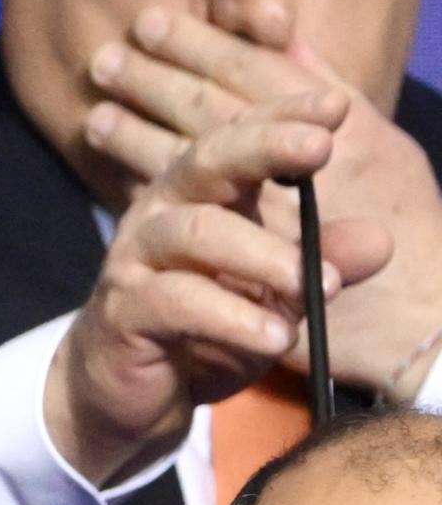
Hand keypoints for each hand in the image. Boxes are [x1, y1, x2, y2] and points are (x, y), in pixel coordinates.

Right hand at [48, 89, 380, 487]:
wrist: (130, 397)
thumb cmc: (205, 332)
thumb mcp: (277, 296)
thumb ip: (321, 264)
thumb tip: (380, 241)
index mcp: (203, 196)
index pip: (241, 139)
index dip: (283, 116)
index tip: (335, 107)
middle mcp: (163, 214)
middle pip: (206, 161)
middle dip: (263, 146)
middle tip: (318, 146)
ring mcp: (135, 260)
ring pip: (195, 233)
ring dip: (263, 255)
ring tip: (318, 285)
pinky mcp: (122, 312)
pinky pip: (177, 302)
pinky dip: (233, 318)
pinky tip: (276, 337)